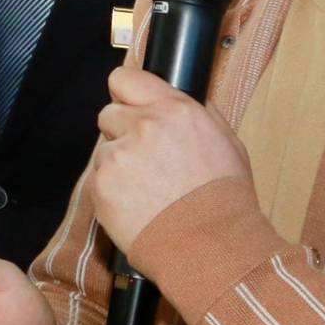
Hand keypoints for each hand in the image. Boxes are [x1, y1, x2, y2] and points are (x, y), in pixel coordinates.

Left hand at [89, 68, 249, 254]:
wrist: (209, 245)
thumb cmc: (222, 198)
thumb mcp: (227, 142)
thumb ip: (197, 113)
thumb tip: (174, 96)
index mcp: (175, 110)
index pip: (126, 79)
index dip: (126, 93)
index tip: (128, 103)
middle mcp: (144, 126)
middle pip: (109, 113)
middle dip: (122, 132)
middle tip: (146, 159)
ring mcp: (119, 155)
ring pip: (104, 149)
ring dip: (118, 163)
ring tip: (147, 188)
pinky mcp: (101, 184)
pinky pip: (98, 178)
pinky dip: (112, 189)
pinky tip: (137, 203)